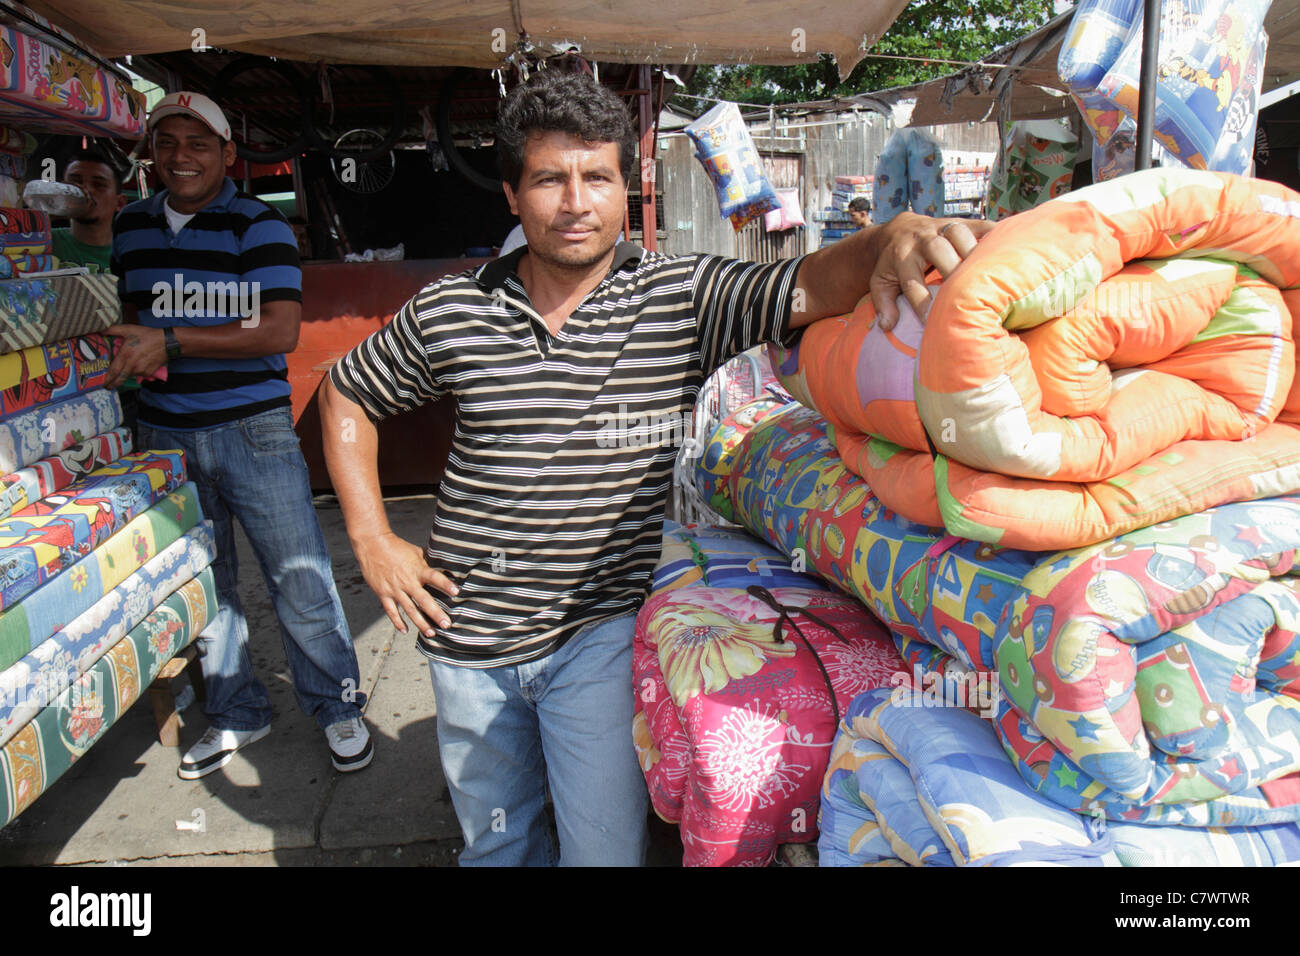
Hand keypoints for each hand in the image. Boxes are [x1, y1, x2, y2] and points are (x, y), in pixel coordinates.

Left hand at [104, 324, 165, 388]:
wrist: (167, 343)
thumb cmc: (148, 336)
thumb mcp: (129, 329)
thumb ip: (112, 330)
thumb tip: (101, 331)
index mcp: (125, 355)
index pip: (112, 371)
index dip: (106, 379)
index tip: (101, 383)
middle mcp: (132, 365)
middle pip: (119, 379)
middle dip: (112, 384)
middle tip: (107, 386)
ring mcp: (141, 370)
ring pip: (128, 376)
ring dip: (124, 375)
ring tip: (124, 370)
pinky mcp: (148, 373)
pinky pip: (138, 374)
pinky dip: (135, 371)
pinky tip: (137, 365)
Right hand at [353, 531, 457, 636]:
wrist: (373, 545)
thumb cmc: (397, 547)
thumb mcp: (416, 552)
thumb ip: (428, 562)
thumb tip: (443, 563)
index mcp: (417, 569)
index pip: (434, 577)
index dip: (445, 584)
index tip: (456, 592)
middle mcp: (407, 582)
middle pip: (424, 600)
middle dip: (436, 614)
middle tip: (447, 624)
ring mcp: (395, 589)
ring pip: (410, 610)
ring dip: (421, 623)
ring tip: (431, 633)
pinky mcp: (383, 594)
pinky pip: (391, 611)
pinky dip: (398, 622)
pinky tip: (405, 630)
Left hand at [869, 214, 993, 330]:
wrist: (899, 230)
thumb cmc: (892, 265)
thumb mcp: (880, 283)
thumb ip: (883, 304)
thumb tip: (887, 326)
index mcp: (900, 258)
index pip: (911, 282)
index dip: (922, 303)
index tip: (932, 321)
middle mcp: (921, 240)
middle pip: (937, 251)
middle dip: (951, 271)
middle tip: (966, 295)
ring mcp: (941, 228)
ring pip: (958, 232)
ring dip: (973, 250)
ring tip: (988, 274)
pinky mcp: (960, 222)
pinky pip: (979, 224)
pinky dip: (995, 234)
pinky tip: (1010, 248)